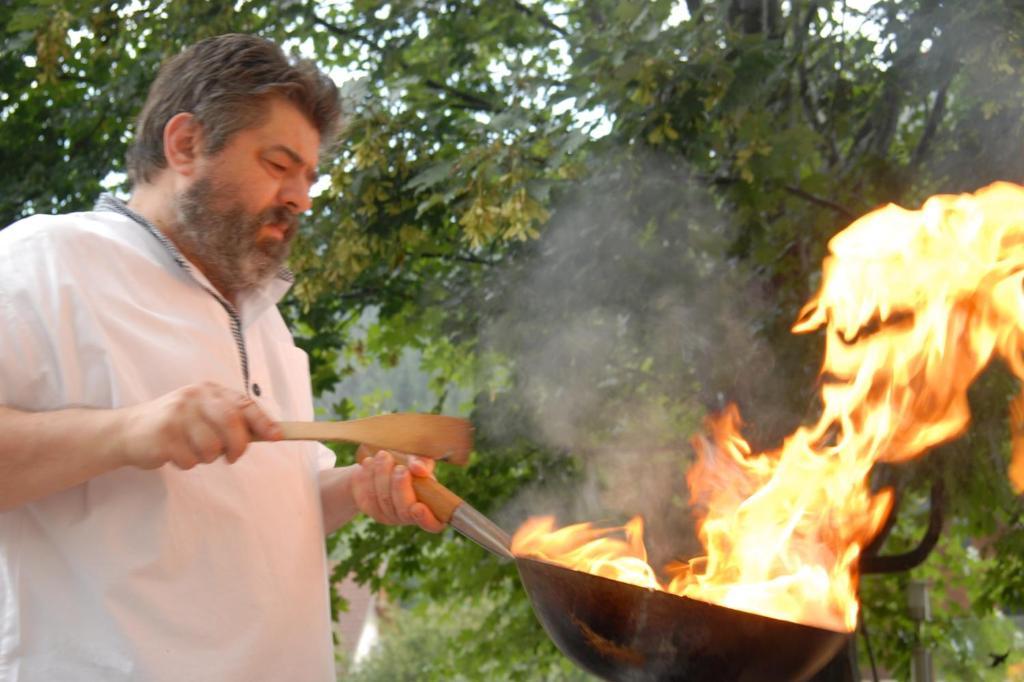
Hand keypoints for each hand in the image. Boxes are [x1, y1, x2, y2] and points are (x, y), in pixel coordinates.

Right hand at [117, 382, 281, 469]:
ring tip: (192, 450)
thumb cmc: (176, 425)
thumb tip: (271, 433)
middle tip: (232, 457)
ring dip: (207, 458)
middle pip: (231, 422)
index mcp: (209, 391)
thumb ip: (232, 420)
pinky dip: (187, 463)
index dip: (263, 421)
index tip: (278, 436)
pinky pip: (190, 460)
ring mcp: (177, 415)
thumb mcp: (203, 413)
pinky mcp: (162, 435)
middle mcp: (194, 397)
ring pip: (211, 447)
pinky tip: (174, 453)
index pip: (243, 404)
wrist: (127, 431)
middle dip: (238, 445)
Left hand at [351, 446, 444, 532]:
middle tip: (400, 468)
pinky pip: (366, 496)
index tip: (418, 506)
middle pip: (404, 512)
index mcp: (429, 507)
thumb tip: (419, 470)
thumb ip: (422, 463)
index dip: (426, 519)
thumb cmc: (407, 463)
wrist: (381, 463)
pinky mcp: (368, 508)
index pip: (432, 525)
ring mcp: (387, 515)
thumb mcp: (419, 460)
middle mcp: (408, 516)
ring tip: (383, 456)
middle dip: (400, 488)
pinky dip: (367, 477)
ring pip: (384, 501)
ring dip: (382, 477)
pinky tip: (368, 462)